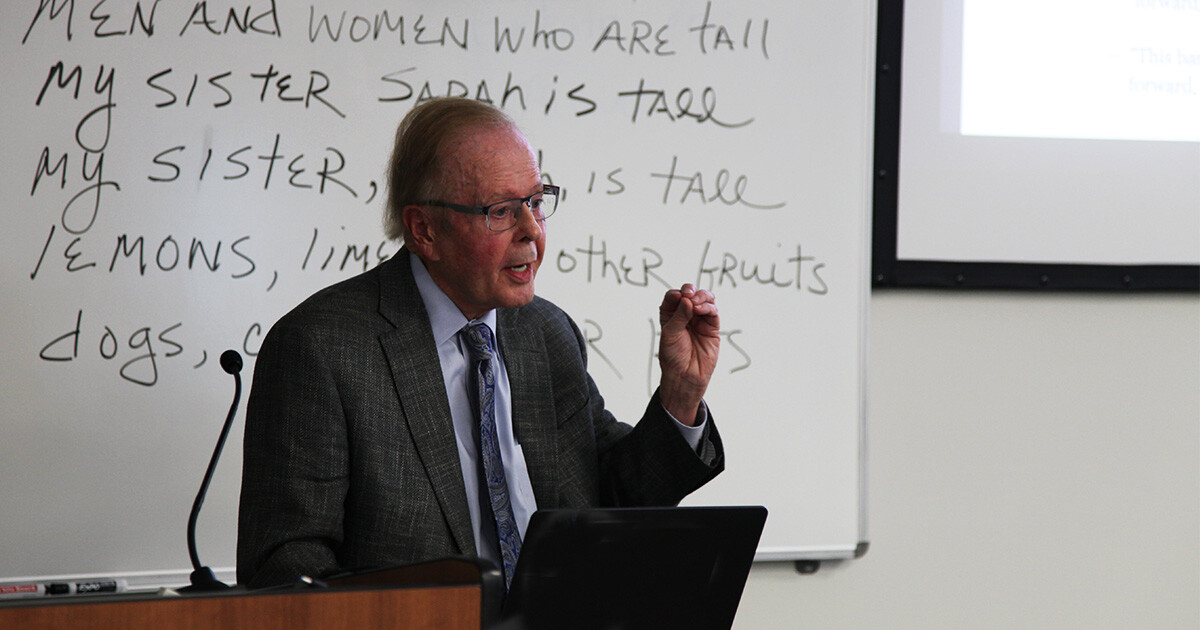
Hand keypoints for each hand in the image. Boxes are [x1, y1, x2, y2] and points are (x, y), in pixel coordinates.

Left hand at [657, 284, 719, 425]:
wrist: (685, 376)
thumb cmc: (673, 357)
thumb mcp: (670, 334)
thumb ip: (679, 316)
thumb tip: (688, 300)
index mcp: (671, 315)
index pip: (674, 296)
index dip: (676, 293)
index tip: (677, 296)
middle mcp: (686, 315)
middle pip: (691, 294)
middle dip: (690, 291)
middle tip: (688, 295)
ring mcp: (700, 321)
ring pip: (705, 300)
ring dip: (701, 297)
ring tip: (695, 303)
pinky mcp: (712, 328)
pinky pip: (713, 312)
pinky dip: (708, 307)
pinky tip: (700, 310)